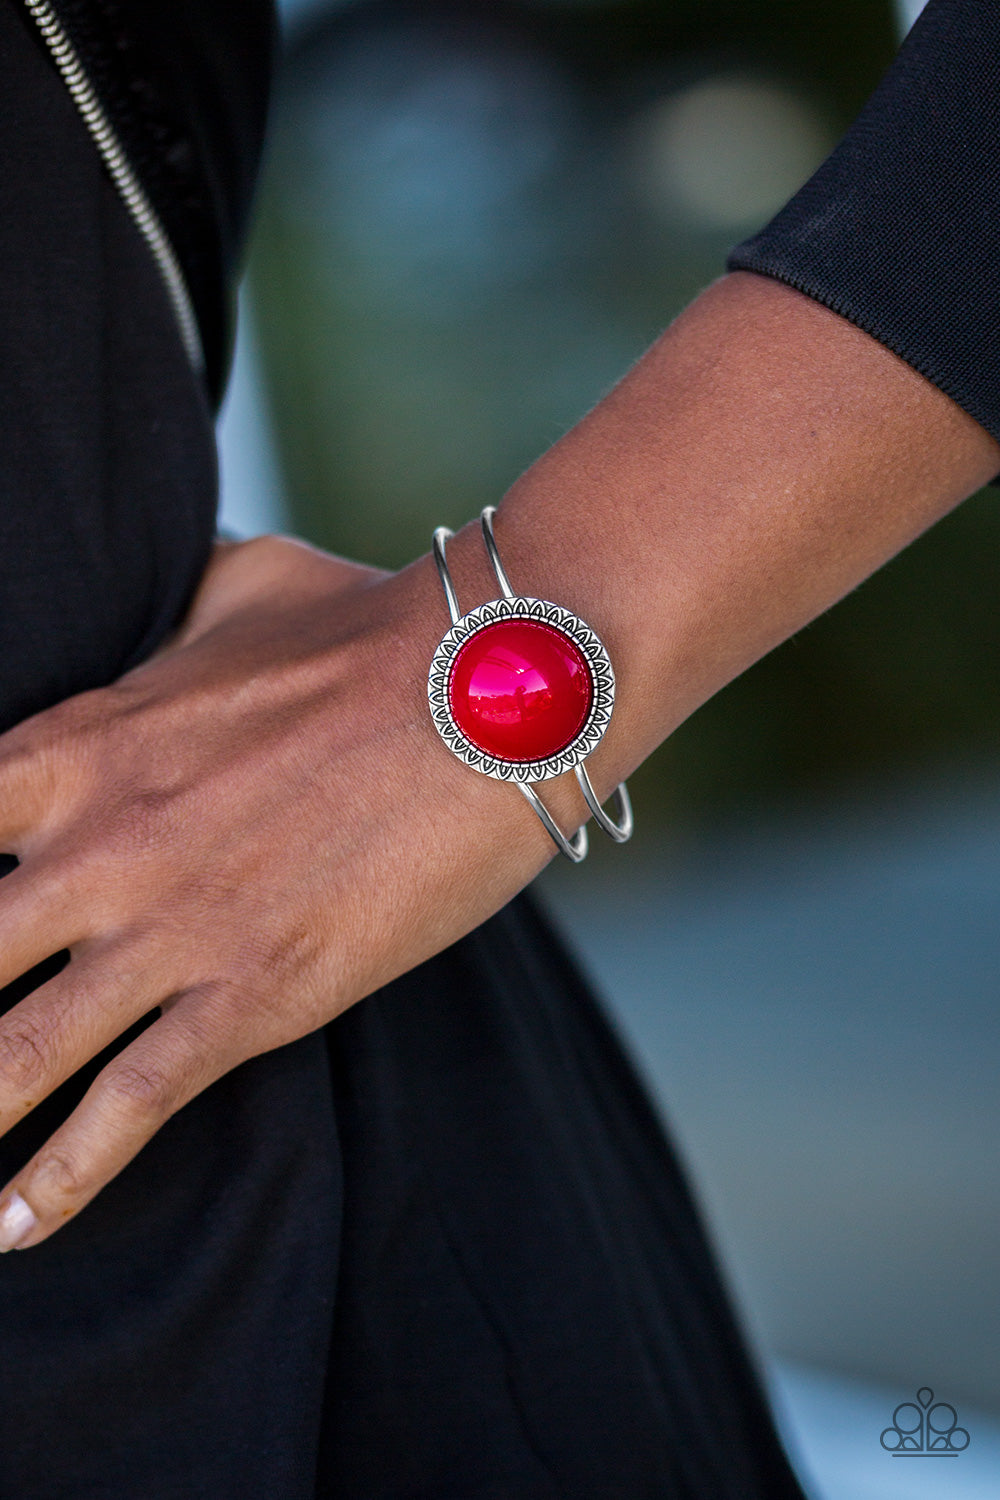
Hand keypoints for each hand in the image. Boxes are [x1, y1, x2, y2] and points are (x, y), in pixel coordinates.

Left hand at [0, 533, 569, 1250]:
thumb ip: (167, 613)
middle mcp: (101, 843)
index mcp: (81, 743)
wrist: (496, 685)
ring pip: (11, 1054)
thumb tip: (161, 599)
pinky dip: (60, 1181)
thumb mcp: (242, 585)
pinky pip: (132, 1106)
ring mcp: (173, 925)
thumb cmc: (373, 625)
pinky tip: (13, 1230)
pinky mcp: (257, 991)